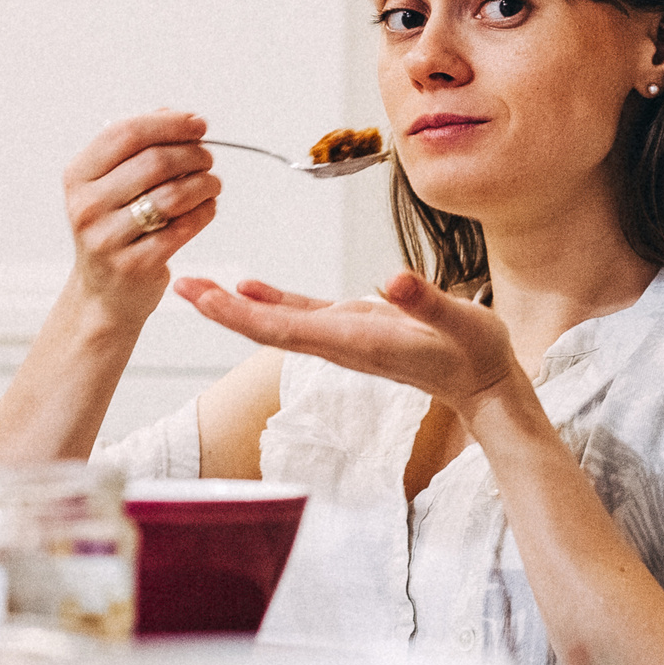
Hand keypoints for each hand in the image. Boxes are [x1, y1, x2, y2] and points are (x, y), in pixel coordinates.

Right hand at [64, 110, 219, 332]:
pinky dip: (204, 211)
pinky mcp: (134, 264)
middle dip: (193, 154)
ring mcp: (107, 238)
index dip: (169, 123)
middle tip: (208, 158)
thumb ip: (139, 146)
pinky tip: (207, 207)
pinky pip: (183, 227)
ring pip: (173, 195)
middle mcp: (86, 206)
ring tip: (211, 183)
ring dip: (204, 183)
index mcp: (79, 176)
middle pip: (154, 161)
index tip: (197, 124)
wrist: (103, 293)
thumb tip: (176, 114)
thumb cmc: (114, 229)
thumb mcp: (110, 185)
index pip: (126, 133)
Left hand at [173, 270, 519, 412]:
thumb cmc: (475, 353)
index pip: (284, 327)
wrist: (485, 385)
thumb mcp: (460, 322)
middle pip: (266, 328)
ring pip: (275, 322)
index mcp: (355, 340)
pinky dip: (269, 302)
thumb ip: (426, 302)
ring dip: (233, 307)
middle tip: (178, 284)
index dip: (240, 313)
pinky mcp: (352, 328)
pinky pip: (299, 316)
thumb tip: (394, 279)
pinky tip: (246, 288)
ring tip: (196, 285)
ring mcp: (342, 337)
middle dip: (220, 309)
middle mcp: (339, 343)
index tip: (203, 298)